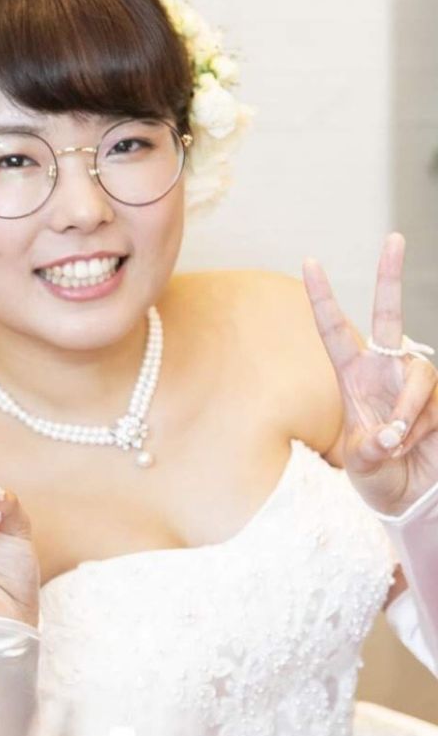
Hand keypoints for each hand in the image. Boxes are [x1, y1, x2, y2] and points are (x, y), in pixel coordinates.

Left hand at [303, 232, 437, 513]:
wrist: (411, 497)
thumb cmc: (378, 477)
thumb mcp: (361, 466)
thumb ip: (370, 450)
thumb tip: (389, 433)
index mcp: (351, 377)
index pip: (333, 329)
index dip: (322, 297)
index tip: (310, 261)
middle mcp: (384, 370)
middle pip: (389, 316)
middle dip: (392, 276)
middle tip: (394, 237)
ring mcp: (416, 381)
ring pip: (418, 376)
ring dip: (408, 411)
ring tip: (397, 440)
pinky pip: (433, 404)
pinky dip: (422, 427)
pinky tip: (414, 443)